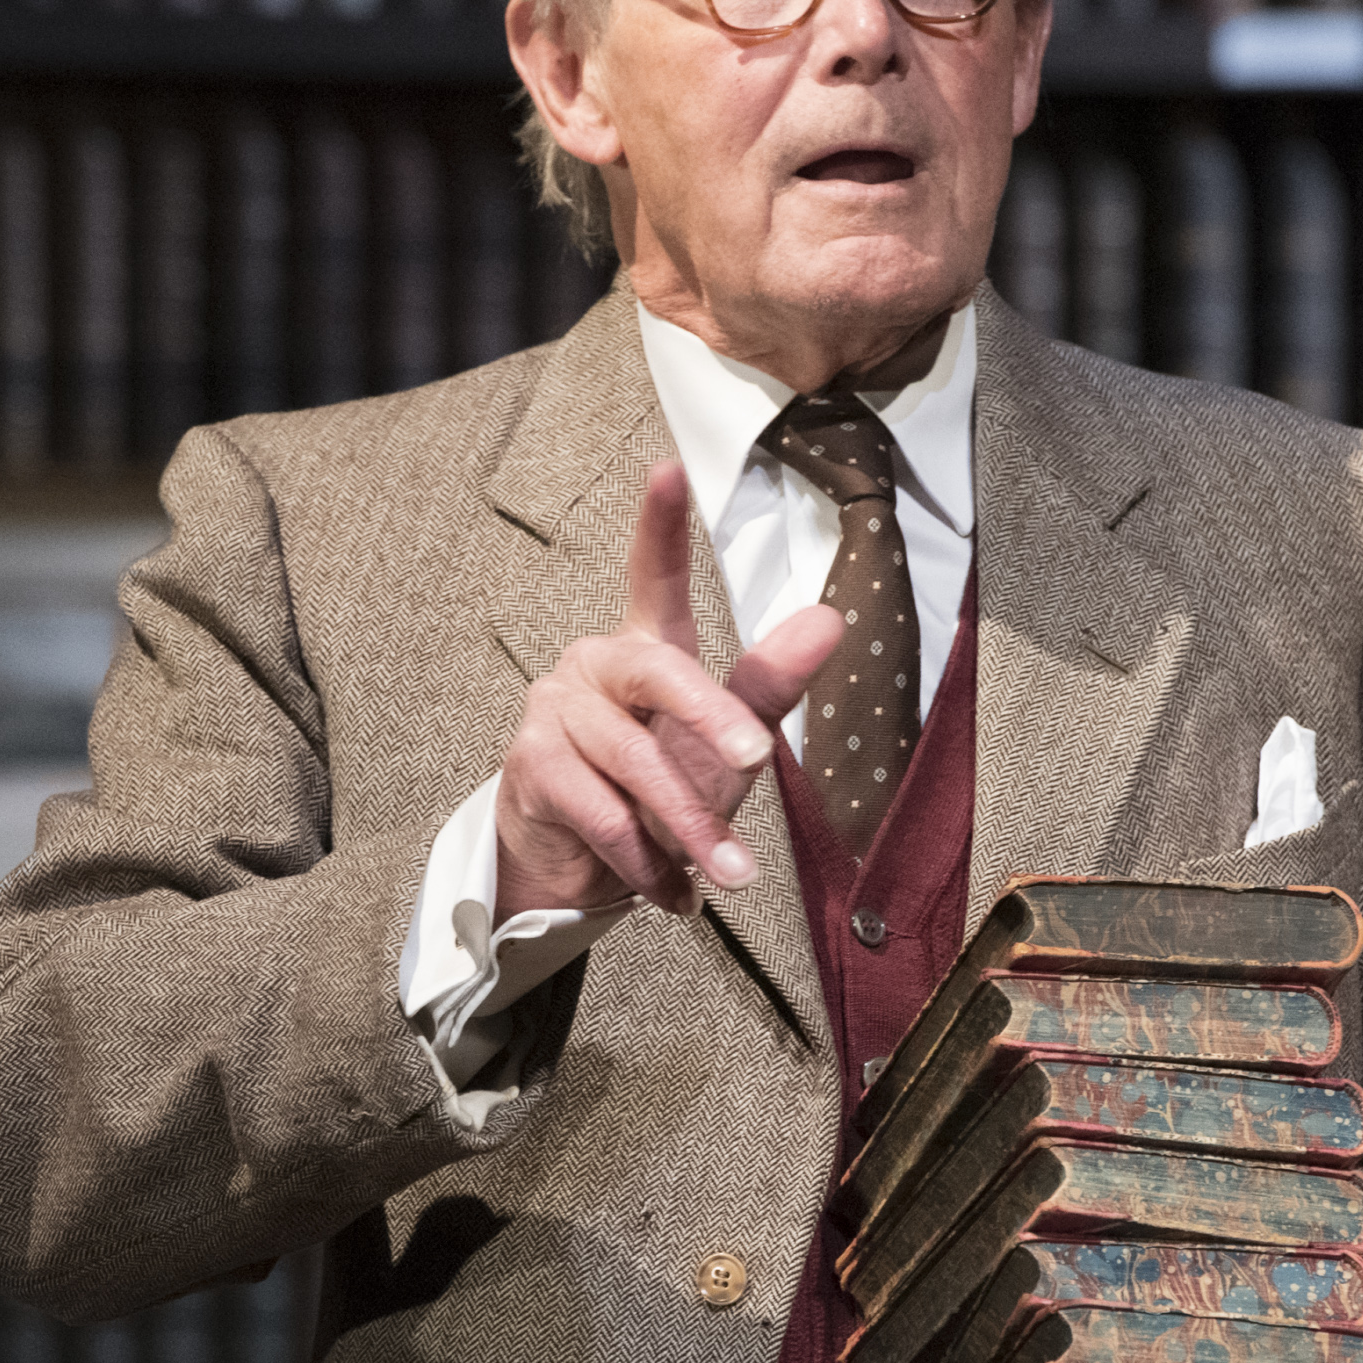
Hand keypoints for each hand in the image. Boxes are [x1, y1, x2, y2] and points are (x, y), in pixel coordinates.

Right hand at [496, 462, 840, 919]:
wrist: (578, 873)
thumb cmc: (659, 794)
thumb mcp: (724, 748)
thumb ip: (769, 687)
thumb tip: (831, 620)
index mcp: (645, 650)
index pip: (649, 576)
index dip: (658, 525)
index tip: (667, 468)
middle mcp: (594, 666)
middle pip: (660, 672)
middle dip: (712, 720)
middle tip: (757, 758)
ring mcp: (554, 712)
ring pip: (635, 765)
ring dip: (689, 830)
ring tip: (732, 877)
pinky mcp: (530, 767)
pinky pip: (601, 814)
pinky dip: (645, 863)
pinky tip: (672, 895)